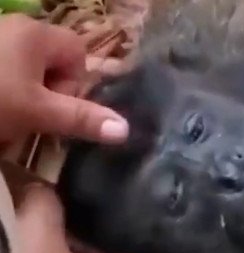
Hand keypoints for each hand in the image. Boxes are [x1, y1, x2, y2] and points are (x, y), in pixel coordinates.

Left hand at [0, 14, 128, 144]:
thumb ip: (81, 119)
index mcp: (37, 34)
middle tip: (27, 118)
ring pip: (20, 69)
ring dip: (18, 96)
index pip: (78, 54)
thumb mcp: (36, 113)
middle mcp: (14, 27)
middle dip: (44, 93)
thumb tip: (126, 130)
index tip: (53, 110)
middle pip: (49, 61)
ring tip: (2, 118)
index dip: (73, 86)